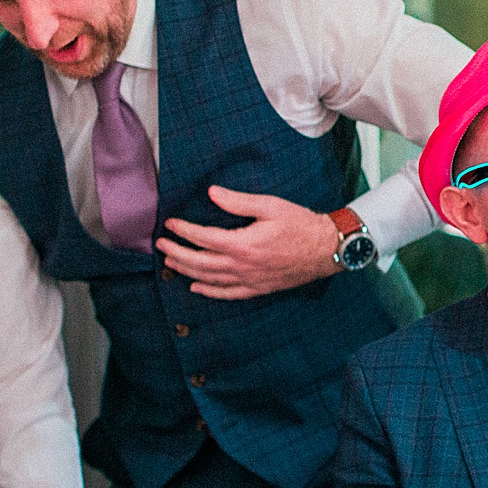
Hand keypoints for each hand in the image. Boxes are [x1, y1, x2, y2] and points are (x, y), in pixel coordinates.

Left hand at [156, 186, 341, 299]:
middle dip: (177, 254)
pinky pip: (228, 294)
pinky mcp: (258, 289)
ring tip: (171, 263)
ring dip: (187, 272)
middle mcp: (243, 266)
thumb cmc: (301, 224)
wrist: (326, 249)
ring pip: (210, 280)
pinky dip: (210, 292)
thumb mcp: (270, 205)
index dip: (183, 231)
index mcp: (243, 244)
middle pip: (200, 262)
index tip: (171, 224)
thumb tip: (212, 194)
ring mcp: (250, 280)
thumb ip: (238, 202)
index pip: (203, 238)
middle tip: (161, 246)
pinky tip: (197, 287)